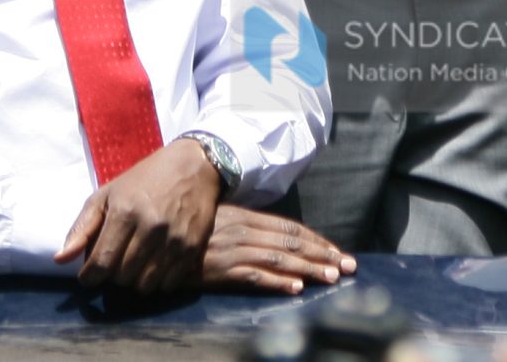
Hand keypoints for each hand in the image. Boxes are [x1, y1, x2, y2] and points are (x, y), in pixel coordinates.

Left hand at [54, 141, 221, 294]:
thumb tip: (60, 261)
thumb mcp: (107, 194)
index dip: (90, 277)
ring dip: (135, 281)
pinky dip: (158, 281)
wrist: (194, 165)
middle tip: (116, 263)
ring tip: (135, 265)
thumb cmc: (144, 179)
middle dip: (113, 276)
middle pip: (122, 277)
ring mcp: (174, 238)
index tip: (89, 276)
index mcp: (125, 211)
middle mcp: (150, 226)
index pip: (101, 263)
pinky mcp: (193, 246)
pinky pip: (169, 284)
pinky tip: (155, 265)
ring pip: (145, 285)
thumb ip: (82, 228)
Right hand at [202, 206, 356, 294]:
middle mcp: (244, 231)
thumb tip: (280, 238)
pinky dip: (277, 282)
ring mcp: (233, 250)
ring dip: (309, 269)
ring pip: (279, 259)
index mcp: (247, 217)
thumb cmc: (192, 231)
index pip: (290, 228)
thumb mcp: (223, 221)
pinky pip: (254, 276)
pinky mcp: (221, 270)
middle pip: (291, 242)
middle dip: (324, 255)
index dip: (317, 240)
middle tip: (349, 267)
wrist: (157, 239)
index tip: (339, 252)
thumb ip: (250, 227)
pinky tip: (295, 288)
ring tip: (332, 278)